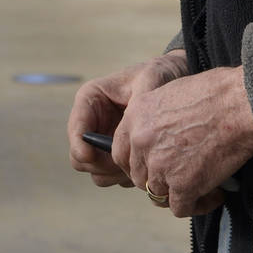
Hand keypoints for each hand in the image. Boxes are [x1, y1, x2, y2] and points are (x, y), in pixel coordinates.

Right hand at [68, 50, 188, 187]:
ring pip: (97, 172)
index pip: (76, 129)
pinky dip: (127, 176)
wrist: (176, 80)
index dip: (79, 145)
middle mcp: (93, 123)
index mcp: (92, 99)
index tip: (90, 155)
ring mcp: (104, 142)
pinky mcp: (117, 156)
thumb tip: (131, 128)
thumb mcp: (150, 79)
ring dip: (115, 174)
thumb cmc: (159, 74)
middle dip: (100, 164)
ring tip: (139, 162)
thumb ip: (140, 100)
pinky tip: (146, 163)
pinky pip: (114, 177)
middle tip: (125, 162)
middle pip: (80, 158)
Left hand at [113, 65, 252, 218]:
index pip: (120, 152)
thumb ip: (156, 119)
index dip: (137, 163)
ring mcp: (160, 165)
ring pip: (158, 194)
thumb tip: (161, 139)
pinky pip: (180, 208)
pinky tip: (215, 195)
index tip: (153, 166)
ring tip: (203, 188)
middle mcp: (141, 142)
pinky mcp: (182, 185)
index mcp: (135, 116)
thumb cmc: (215, 92)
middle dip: (158, 180)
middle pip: (139, 177)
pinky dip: (198, 205)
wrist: (239, 103)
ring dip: (178, 194)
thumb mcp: (171, 94)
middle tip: (181, 177)